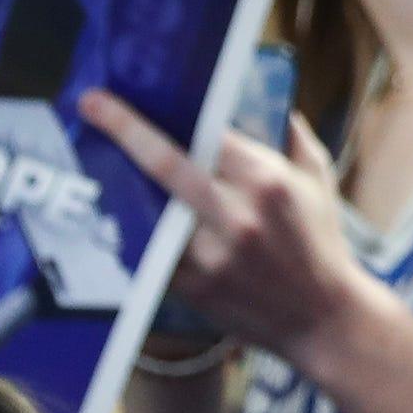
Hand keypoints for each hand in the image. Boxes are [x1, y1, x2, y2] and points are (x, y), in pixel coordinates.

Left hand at [79, 93, 375, 364]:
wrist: (323, 318)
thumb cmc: (320, 242)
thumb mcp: (318, 181)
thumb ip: (293, 137)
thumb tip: (269, 99)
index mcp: (267, 182)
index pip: (207, 134)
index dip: (165, 113)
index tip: (131, 94)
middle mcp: (236, 215)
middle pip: (167, 164)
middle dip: (125, 130)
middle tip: (89, 105)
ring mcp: (211, 254)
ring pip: (151, 208)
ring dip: (121, 182)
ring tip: (96, 161)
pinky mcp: (194, 286)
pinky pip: (150, 250)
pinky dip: (134, 230)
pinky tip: (118, 214)